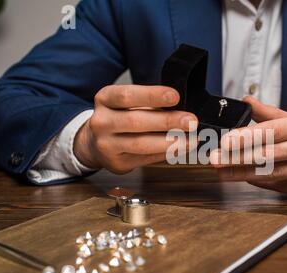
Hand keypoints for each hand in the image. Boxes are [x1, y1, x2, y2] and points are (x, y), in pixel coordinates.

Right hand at [74, 85, 197, 173]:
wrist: (95, 142)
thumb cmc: (120, 117)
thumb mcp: (127, 103)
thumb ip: (150, 104)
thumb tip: (182, 110)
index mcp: (105, 99)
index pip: (127, 95)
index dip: (152, 95)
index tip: (175, 96)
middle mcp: (101, 122)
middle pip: (136, 121)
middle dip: (167, 121)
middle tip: (191, 121)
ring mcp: (106, 145)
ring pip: (141, 144)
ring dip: (170, 142)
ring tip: (191, 139)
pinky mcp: (117, 164)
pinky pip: (146, 159)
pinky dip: (167, 154)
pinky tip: (182, 148)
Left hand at [210, 97, 286, 200]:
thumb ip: (274, 114)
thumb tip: (247, 101)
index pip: (275, 130)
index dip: (248, 136)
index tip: (226, 140)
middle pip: (271, 154)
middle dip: (239, 157)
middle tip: (215, 159)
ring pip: (274, 173)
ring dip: (244, 173)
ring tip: (222, 171)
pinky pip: (282, 186)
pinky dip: (261, 182)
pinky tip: (244, 178)